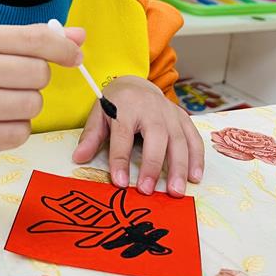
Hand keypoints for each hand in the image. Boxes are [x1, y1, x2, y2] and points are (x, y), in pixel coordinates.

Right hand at [0, 23, 84, 156]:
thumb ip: (32, 38)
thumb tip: (79, 37)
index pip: (36, 40)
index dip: (64, 48)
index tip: (74, 56)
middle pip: (39, 75)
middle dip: (37, 77)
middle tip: (15, 79)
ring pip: (33, 106)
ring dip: (28, 104)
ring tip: (3, 99)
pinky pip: (20, 134)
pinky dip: (16, 127)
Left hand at [72, 76, 203, 196]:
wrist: (136, 84)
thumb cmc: (116, 104)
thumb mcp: (99, 115)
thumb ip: (91, 137)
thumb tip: (78, 159)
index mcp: (126, 107)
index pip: (123, 136)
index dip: (120, 160)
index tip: (120, 183)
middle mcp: (151, 109)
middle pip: (156, 137)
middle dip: (153, 166)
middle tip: (148, 191)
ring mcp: (170, 113)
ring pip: (179, 140)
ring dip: (179, 167)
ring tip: (176, 192)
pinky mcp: (183, 118)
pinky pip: (194, 138)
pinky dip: (197, 158)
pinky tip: (195, 177)